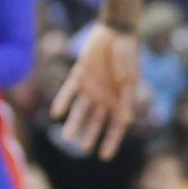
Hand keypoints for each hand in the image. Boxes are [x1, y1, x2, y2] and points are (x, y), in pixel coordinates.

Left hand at [50, 22, 141, 158]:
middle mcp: (104, 97)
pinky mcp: (79, 76)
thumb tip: (124, 120)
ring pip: (80, 111)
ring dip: (74, 123)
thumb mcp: (130, 78)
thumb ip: (126, 99)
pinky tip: (56, 113)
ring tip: (66, 135)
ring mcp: (91, 87)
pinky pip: (68, 92)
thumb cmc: (128, 55)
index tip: (104, 156)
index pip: (116, 126)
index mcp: (120, 100)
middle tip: (82, 147)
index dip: (111, 141)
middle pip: (96, 122)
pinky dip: (62, 102)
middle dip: (90, 135)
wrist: (115, 32)